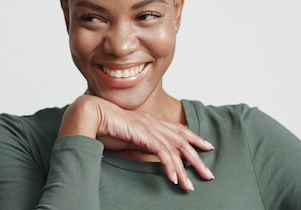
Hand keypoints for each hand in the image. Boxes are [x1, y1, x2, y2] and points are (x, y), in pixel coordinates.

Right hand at [58, 95, 214, 191]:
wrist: (92, 114)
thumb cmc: (104, 125)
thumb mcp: (127, 137)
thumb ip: (139, 143)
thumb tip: (148, 153)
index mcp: (150, 121)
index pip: (178, 129)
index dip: (194, 138)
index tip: (207, 147)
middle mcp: (153, 122)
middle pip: (183, 140)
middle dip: (197, 158)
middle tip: (209, 174)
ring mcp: (149, 127)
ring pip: (175, 149)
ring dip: (185, 169)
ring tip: (191, 186)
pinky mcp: (143, 134)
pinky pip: (162, 152)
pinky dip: (170, 166)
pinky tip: (174, 179)